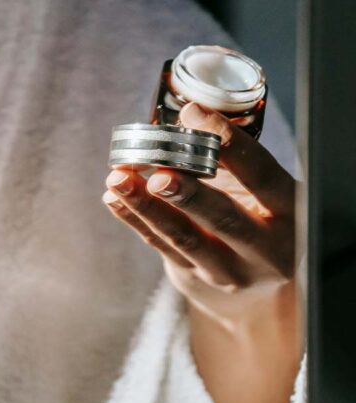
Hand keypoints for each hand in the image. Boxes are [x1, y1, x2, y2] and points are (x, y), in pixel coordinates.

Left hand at [103, 102, 301, 402]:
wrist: (258, 287)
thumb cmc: (257, 216)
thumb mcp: (261, 190)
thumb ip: (231, 161)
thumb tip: (184, 115)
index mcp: (288, 212)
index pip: (262, 176)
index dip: (230, 146)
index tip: (195, 116)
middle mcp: (263, 246)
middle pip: (224, 218)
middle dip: (188, 194)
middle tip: (158, 174)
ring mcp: (227, 270)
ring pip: (183, 237)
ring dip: (146, 207)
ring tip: (118, 179)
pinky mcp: (193, 278)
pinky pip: (161, 246)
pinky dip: (134, 221)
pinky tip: (113, 197)